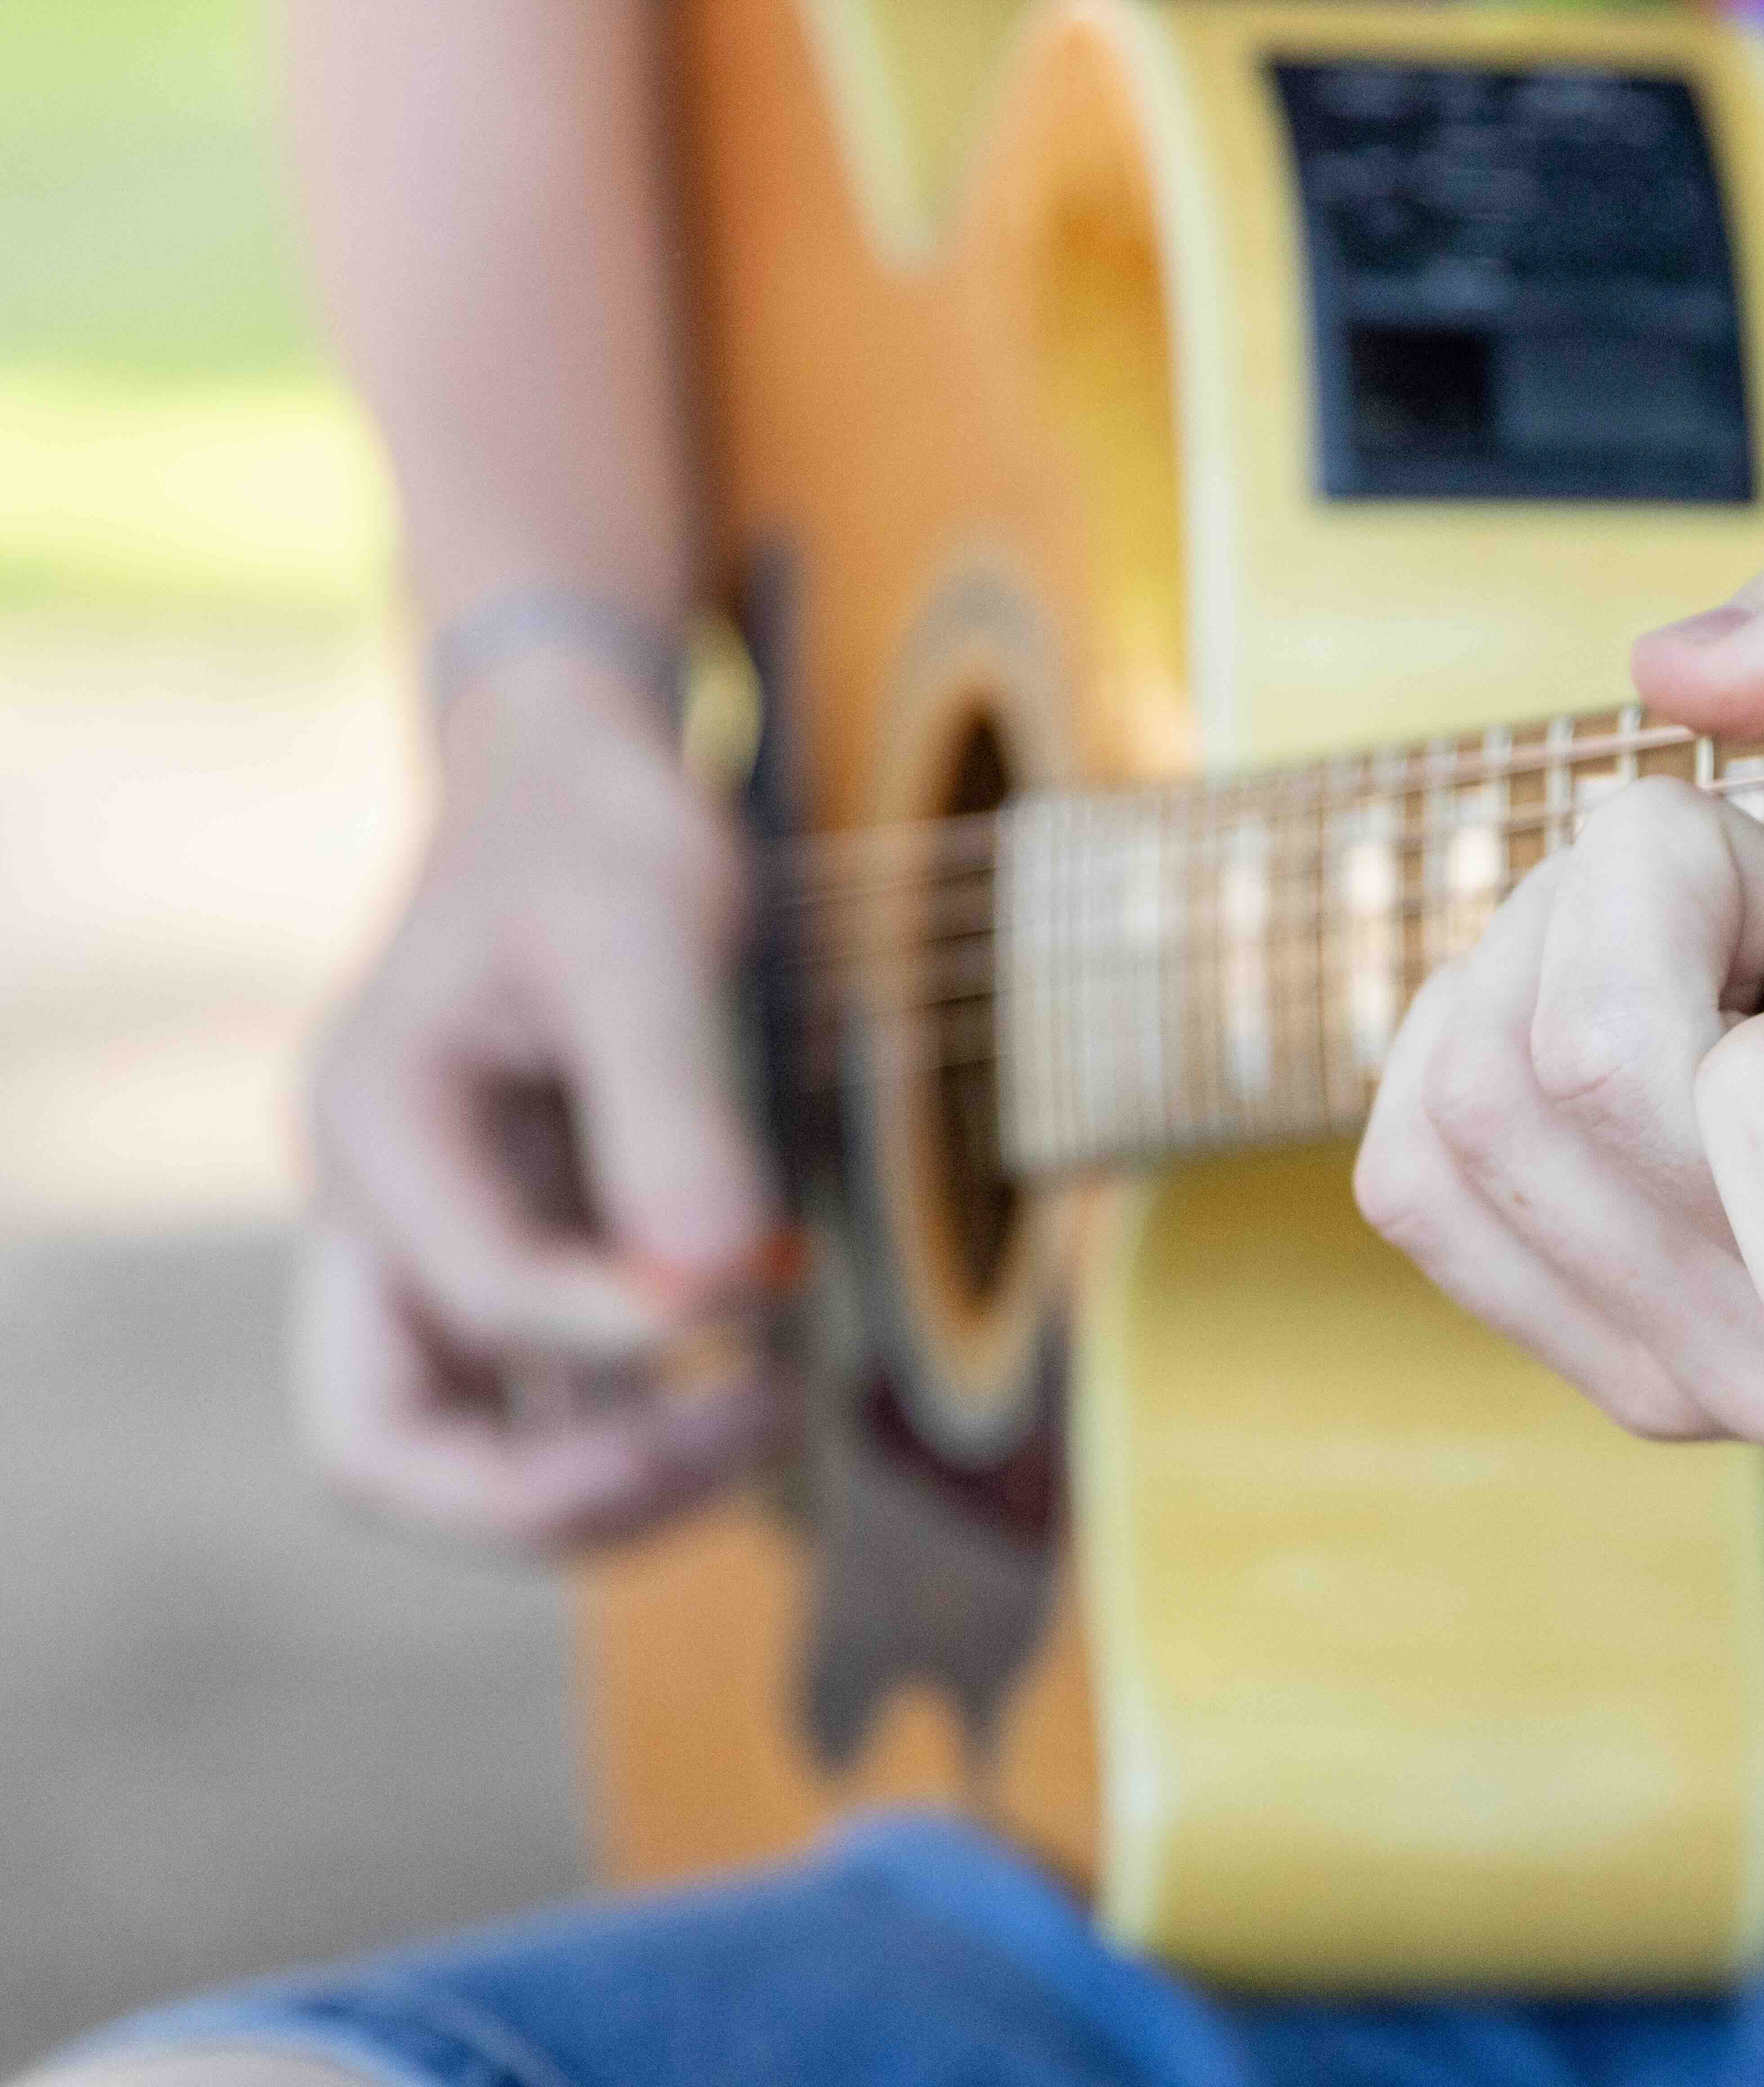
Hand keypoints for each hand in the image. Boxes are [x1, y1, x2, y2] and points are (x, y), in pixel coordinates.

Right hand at [300, 648, 781, 1552]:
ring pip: (468, 1458)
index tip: (771, 1274)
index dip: (629, 1322)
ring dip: (620, 1480)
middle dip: (560, 1491)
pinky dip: (649, 1421)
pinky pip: (549, 1403)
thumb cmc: (602, 837)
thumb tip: (718, 1290)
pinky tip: (770, 1373)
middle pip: (388, 1452)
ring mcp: (434, 1248)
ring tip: (777, 1407)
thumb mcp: (649, 936)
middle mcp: (375, 1213)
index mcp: (376, 1128)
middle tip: (744, 1426)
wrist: (574, 785)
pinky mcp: (512, 1259)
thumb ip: (673, 1112)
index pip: (479, 1299)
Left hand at [1355, 506, 1763, 1536]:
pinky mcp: (1620, 1373)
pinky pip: (1419, 1179)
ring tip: (1693, 962)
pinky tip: (1614, 1028)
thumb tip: (1675, 673)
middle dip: (1632, 899)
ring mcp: (1704, 1384)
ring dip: (1540, 963)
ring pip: (1458, 1112)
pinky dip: (1473, 1050)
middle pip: (1563, 1068)